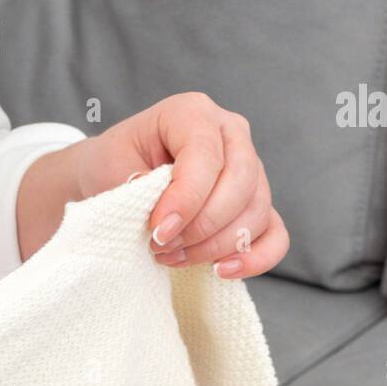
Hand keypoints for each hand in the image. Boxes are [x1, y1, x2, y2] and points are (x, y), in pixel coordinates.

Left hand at [18, 92, 287, 278]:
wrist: (115, 177)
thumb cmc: (114, 166)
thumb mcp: (113, 166)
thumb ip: (140, 185)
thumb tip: (168, 215)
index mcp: (193, 113)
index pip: (206, 155)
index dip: (186, 199)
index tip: (158, 231)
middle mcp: (230, 134)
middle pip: (241, 182)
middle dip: (201, 225)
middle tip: (162, 245)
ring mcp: (250, 169)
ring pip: (256, 211)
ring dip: (214, 245)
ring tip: (173, 256)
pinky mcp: (256, 205)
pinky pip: (274, 235)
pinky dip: (253, 258)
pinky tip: (220, 272)